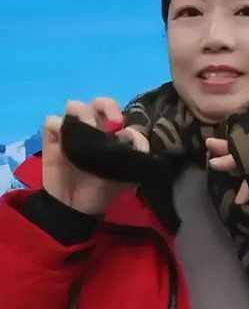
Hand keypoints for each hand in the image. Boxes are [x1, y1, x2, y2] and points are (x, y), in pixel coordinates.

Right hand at [43, 98, 147, 214]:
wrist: (76, 206)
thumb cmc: (103, 188)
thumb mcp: (128, 174)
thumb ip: (137, 154)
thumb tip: (133, 136)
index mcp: (112, 133)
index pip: (118, 114)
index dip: (124, 118)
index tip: (125, 132)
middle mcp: (93, 127)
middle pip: (98, 103)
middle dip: (106, 105)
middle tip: (112, 122)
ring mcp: (72, 131)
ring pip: (74, 106)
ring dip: (82, 114)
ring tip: (87, 132)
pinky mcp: (52, 138)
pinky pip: (52, 121)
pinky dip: (58, 126)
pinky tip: (65, 141)